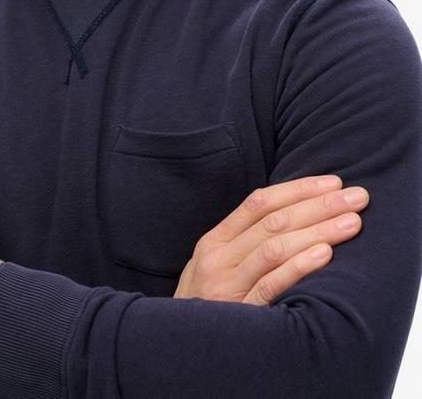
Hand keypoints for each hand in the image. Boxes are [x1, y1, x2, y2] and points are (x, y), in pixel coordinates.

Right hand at [173, 175, 368, 304]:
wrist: (178, 350)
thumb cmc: (205, 305)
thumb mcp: (214, 266)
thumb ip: (243, 242)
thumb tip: (293, 216)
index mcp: (214, 241)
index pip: (259, 203)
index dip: (298, 189)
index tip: (332, 182)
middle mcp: (219, 258)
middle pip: (274, 222)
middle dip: (318, 205)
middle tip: (355, 197)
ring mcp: (227, 285)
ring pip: (275, 248)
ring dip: (318, 231)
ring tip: (351, 223)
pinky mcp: (239, 313)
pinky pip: (271, 285)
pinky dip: (298, 266)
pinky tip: (324, 254)